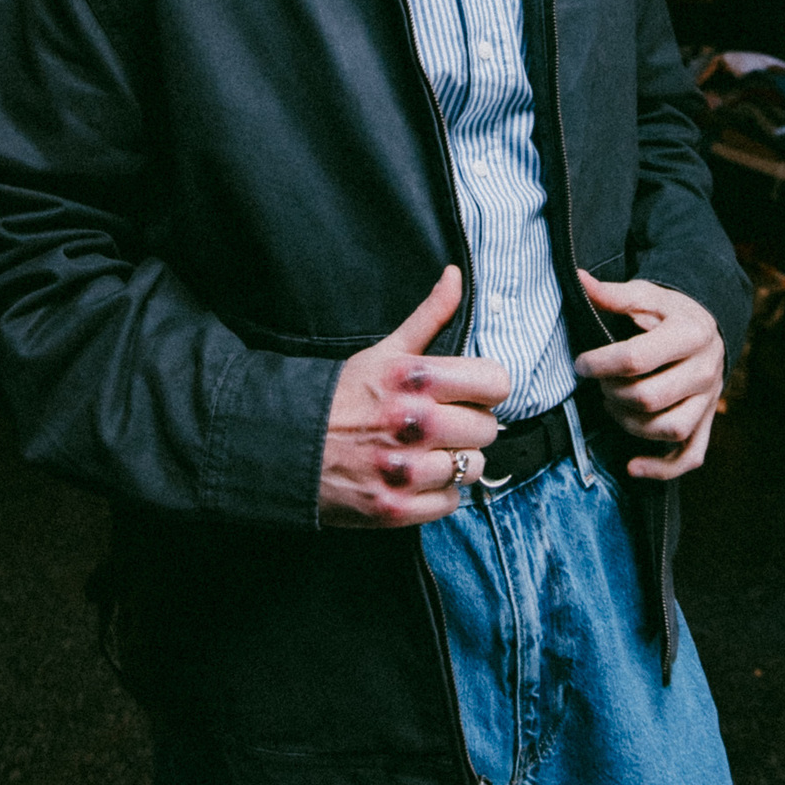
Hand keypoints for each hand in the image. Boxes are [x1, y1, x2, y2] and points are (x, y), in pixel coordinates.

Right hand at [320, 267, 510, 527]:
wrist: (289, 447)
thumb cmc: (342, 396)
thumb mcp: (384, 351)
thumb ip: (429, 316)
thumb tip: (455, 276)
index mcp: (416, 378)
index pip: (495, 383)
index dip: (485, 387)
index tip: (470, 392)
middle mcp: (415, 424)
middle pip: (488, 428)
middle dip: (469, 425)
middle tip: (443, 423)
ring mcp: (406, 470)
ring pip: (473, 467)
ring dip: (455, 461)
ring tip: (428, 451)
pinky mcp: (397, 509)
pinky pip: (451, 502)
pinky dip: (438, 492)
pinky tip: (416, 476)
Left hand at [574, 271, 724, 480]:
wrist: (708, 327)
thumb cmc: (669, 312)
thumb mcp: (646, 295)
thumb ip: (612, 294)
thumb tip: (578, 280)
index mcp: (690, 334)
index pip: (637, 358)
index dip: (600, 364)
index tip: (580, 363)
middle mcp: (705, 370)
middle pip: (650, 398)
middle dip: (613, 393)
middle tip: (599, 382)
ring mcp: (709, 400)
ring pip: (668, 429)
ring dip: (629, 424)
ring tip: (612, 404)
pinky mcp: (707, 422)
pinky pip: (690, 456)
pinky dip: (661, 468)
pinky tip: (632, 466)